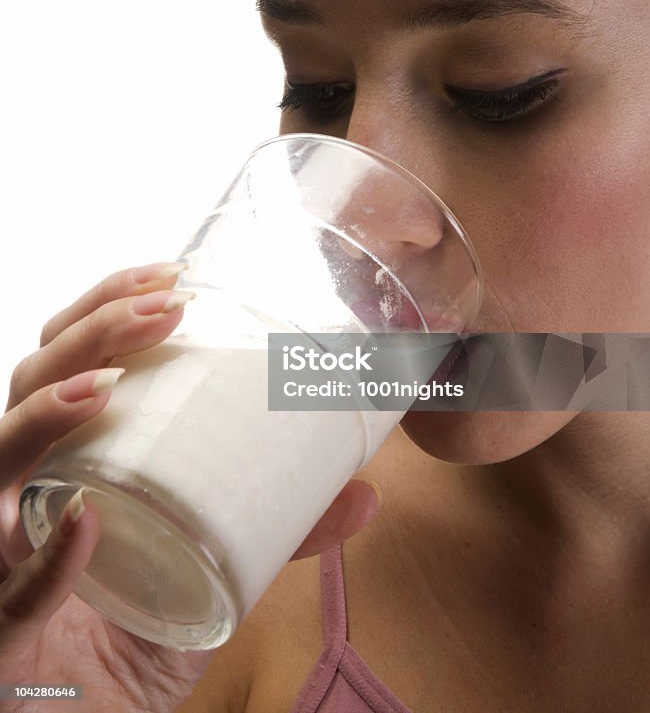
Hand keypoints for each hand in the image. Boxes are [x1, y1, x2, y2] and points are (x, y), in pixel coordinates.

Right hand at [0, 263, 380, 711]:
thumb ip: (281, 528)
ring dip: (47, 411)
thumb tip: (363, 492)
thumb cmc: (143, 627)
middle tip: (167, 306)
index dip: (105, 306)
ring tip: (111, 383)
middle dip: (91, 331)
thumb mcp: (218, 564)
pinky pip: (2, 594)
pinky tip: (84, 523)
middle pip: (27, 381)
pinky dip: (43, 561)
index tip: (172, 274)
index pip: (66, 357)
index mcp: (69, 454)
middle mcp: (24, 487)